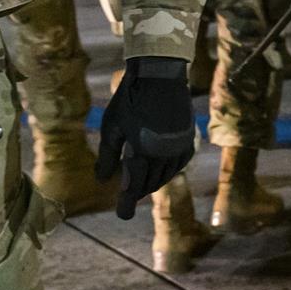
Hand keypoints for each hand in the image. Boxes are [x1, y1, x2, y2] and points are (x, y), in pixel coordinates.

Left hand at [95, 56, 195, 218]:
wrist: (160, 74)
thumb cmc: (130, 98)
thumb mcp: (112, 126)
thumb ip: (108, 155)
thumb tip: (102, 180)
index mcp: (144, 150)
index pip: (134, 184)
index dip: (127, 201)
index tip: (122, 216)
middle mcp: (164, 153)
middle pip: (149, 182)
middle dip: (137, 191)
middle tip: (127, 199)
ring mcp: (179, 146)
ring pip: (165, 175)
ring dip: (152, 182)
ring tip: (140, 185)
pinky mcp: (187, 138)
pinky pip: (178, 164)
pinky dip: (167, 171)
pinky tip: (160, 171)